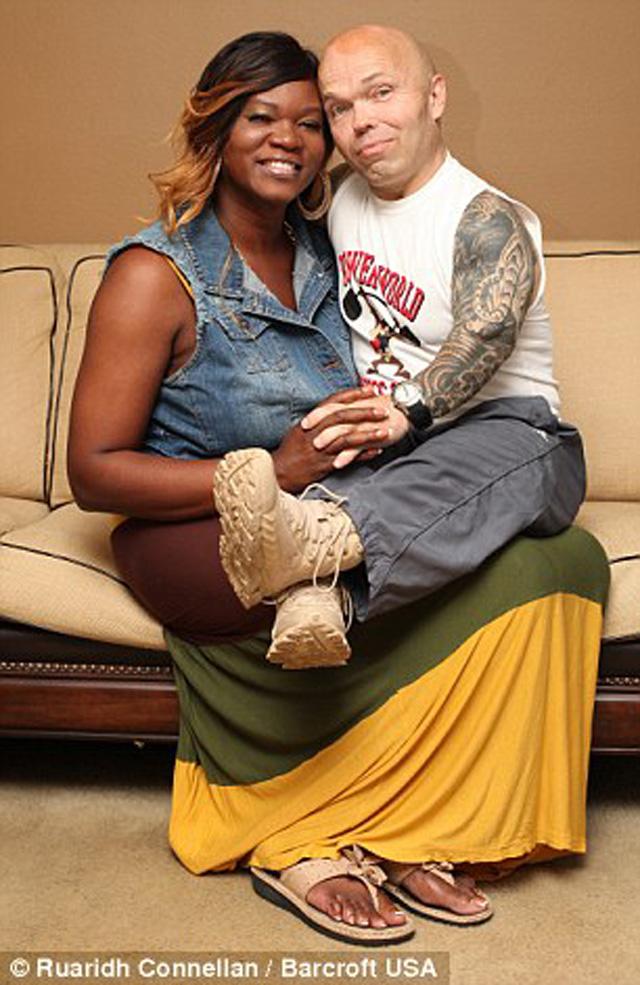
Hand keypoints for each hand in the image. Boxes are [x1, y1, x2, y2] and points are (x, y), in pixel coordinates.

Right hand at [272, 387, 395, 490]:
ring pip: (347, 438)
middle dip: (365, 412)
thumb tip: (330, 413)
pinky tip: (377, 452)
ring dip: (368, 434)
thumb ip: (316, 422)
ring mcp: (319, 449)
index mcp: (310, 421)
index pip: (333, 402)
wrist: (277, 474)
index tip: (370, 390)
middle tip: (383, 409)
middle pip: (342, 417)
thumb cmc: (289, 453)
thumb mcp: (298, 432)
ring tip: (385, 431)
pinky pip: (346, 459)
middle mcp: (315, 432)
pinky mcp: (323, 465)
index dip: (352, 394)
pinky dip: (363, 455)